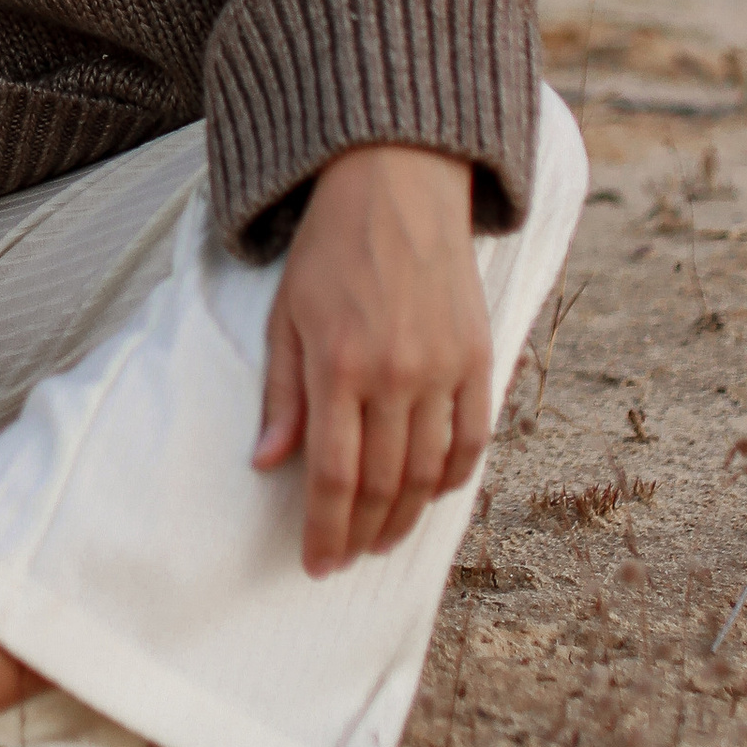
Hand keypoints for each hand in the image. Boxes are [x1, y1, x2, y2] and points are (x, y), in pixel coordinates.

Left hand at [252, 144, 491, 575]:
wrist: (396, 183)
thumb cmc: (330, 248)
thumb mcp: (286, 314)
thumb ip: (281, 394)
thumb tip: (269, 464)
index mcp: (337, 365)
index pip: (333, 477)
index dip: (325, 530)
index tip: (316, 563)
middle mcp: (393, 374)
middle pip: (383, 485)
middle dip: (361, 533)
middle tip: (345, 559)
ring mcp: (441, 367)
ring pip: (429, 472)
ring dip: (406, 517)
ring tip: (383, 539)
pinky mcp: (477, 357)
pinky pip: (472, 438)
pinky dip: (455, 477)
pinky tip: (433, 495)